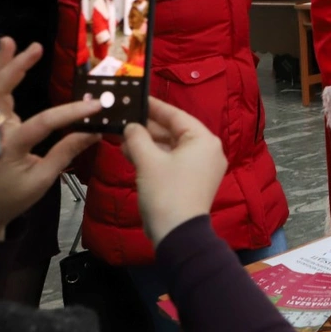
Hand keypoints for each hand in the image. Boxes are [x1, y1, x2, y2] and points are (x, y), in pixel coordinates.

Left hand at [0, 38, 101, 224]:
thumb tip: (95, 131)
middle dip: (16, 67)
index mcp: (8, 147)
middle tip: (35, 47)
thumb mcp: (41, 180)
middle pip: (0, 92)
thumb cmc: (11, 197)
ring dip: (2, 64)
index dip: (70, 112)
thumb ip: (65, 153)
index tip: (95, 106)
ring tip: (10, 41)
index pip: (43, 122)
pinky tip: (6, 57)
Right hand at [123, 98, 227, 244]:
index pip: (176, 115)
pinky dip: (154, 157)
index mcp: (203, 140)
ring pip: (171, 147)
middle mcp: (208, 150)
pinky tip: (131, 153)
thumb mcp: (147, 160)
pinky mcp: (193, 181)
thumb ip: (137, 137)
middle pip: (174, 131)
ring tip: (122, 137)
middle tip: (124, 118)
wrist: (177, 233)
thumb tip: (131, 126)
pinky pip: (172, 161)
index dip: (155, 107)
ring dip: (148, 143)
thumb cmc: (166, 192)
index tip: (138, 98)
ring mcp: (202, 167)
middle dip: (148, 127)